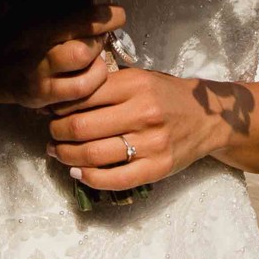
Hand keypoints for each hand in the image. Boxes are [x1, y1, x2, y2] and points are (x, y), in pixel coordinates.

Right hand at [0, 0, 127, 111]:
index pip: (79, 17)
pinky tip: (88, 72)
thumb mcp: (35, 7)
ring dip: (98, 58)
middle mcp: (36, 49)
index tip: (117, 13)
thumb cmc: (14, 30)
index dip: (106, 15)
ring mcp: (39, 76)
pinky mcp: (42, 97)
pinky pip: (80, 91)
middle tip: (101, 32)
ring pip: (84, 66)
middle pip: (85, 45)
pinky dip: (92, 80)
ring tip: (94, 52)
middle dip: (101, 37)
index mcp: (35, 21)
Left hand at [44, 66, 222, 190]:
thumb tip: (64, 97)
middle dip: (57, 132)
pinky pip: (114, 179)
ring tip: (58, 152)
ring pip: (93, 154)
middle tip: (52, 134)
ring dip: (67, 155)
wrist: (208, 118)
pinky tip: (77, 171)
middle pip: (82, 127)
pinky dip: (88, 177)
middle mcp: (143, 113)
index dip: (60, 106)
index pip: (83, 96)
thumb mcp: (141, 78)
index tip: (51, 111)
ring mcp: (151, 143)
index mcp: (136, 85)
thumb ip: (108, 85)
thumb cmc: (166, 96)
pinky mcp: (157, 168)